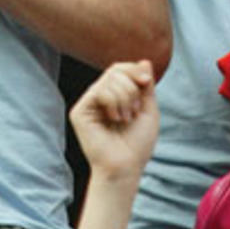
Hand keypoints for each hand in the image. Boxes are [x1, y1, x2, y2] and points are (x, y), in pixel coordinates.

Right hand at [69, 60, 158, 182]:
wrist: (126, 166)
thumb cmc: (137, 144)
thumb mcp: (149, 110)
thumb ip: (146, 85)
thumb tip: (145, 61)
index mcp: (114, 95)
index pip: (120, 69)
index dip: (133, 70)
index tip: (146, 82)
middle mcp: (99, 96)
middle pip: (115, 70)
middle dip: (132, 87)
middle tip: (135, 110)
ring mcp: (88, 103)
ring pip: (108, 79)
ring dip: (125, 98)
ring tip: (126, 118)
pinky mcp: (80, 111)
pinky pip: (99, 91)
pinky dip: (113, 102)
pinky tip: (115, 118)